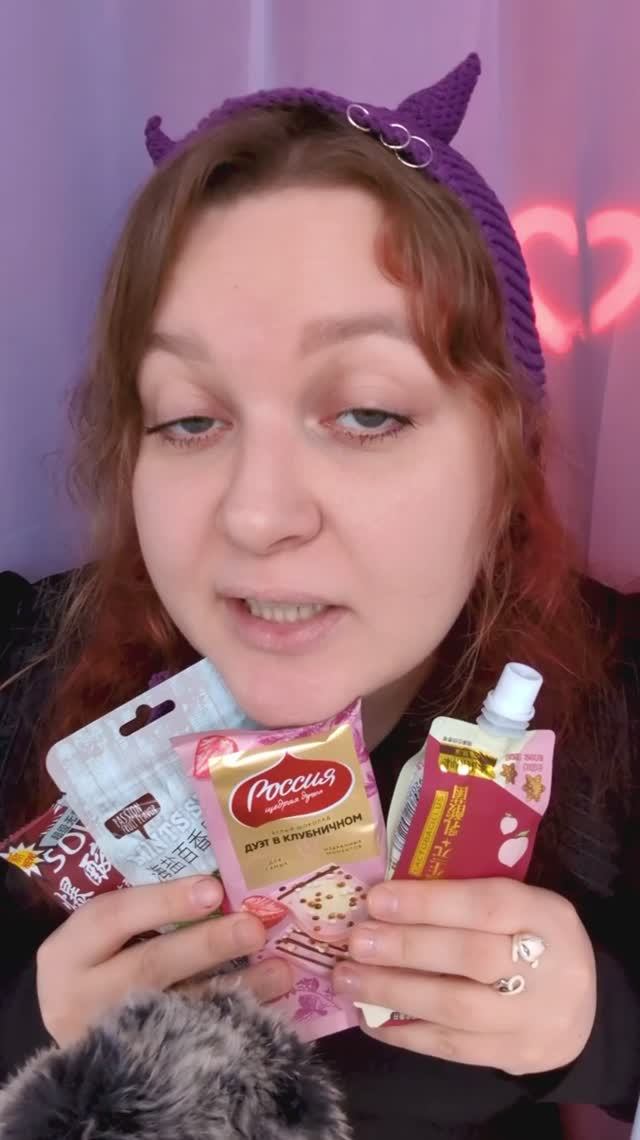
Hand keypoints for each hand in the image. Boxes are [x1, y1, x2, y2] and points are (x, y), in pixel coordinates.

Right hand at [37, 875, 291, 1045]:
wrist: (67, 1042)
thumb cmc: (94, 971)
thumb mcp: (97, 942)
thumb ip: (139, 916)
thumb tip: (216, 884)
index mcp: (68, 955)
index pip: (113, 918)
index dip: (164, 902)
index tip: (213, 889)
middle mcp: (81, 999)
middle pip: (149, 968)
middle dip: (207, 945)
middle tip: (255, 928)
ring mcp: (109, 1042)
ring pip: (178, 1013)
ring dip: (235, 988)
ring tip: (280, 971)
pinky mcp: (137, 1072)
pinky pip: (190, 1048)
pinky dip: (231, 1026)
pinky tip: (265, 1012)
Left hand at [333, 878, 595, 1074]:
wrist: (583, 1008)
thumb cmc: (533, 940)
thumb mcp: (520, 905)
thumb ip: (466, 897)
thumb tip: (387, 896)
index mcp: (547, 916)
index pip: (487, 905)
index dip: (429, 903)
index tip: (377, 899)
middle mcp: (548, 969)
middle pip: (471, 957)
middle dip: (404, 948)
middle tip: (355, 942)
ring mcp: (531, 1019)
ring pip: (456, 1008)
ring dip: (393, 992)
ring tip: (347, 979)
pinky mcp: (513, 1057)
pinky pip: (451, 1047)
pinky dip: (404, 1033)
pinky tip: (369, 1018)